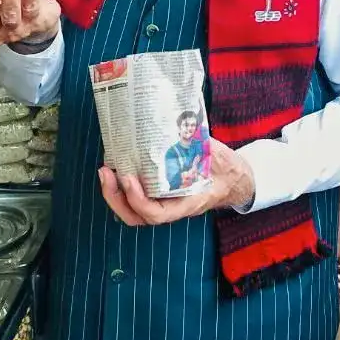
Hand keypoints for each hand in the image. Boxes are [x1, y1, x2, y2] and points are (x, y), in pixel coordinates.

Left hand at [98, 139, 254, 225]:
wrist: (233, 179)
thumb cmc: (225, 169)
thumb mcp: (216, 155)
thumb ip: (199, 144)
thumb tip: (184, 123)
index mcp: (187, 203)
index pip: (156, 214)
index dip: (138, 199)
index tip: (128, 177)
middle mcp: (172, 207)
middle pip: (135, 216)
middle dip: (115, 197)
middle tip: (106, 172)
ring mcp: (163, 203)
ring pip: (132, 210)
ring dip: (114, 192)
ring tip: (106, 169)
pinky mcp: (158, 194)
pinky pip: (136, 196)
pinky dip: (122, 184)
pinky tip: (117, 164)